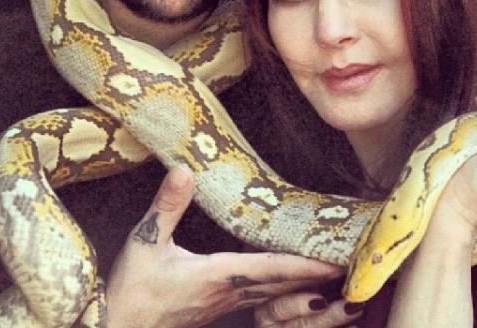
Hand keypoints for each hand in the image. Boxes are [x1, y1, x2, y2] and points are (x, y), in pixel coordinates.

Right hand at [106, 166, 342, 327]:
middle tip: (346, 264)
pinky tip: (283, 281)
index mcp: (217, 276)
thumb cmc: (130, 293)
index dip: (304, 264)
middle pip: (282, 283)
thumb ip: (167, 207)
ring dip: (301, 283)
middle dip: (315, 274)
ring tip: (327, 272)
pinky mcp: (215, 305)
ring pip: (273, 294)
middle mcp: (228, 292)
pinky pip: (259, 297)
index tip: (333, 261)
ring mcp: (224, 303)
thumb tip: (184, 170)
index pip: (271, 268)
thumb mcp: (144, 244)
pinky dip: (280, 287)